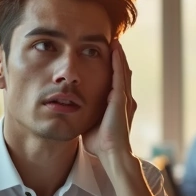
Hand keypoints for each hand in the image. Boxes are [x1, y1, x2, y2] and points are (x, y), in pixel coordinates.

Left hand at [82, 41, 136, 162]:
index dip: (112, 68)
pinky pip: (119, 76)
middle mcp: (123, 99)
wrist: (110, 153)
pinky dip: (118, 62)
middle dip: (117, 58)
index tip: (106, 56)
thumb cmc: (99, 143)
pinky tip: (115, 50)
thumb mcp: (89, 123)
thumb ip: (85, 115)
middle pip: (121, 73)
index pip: (114, 81)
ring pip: (122, 71)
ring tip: (115, 42)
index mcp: (116, 105)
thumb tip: (72, 112)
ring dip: (119, 56)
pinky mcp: (121, 99)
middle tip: (113, 43)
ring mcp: (123, 98)